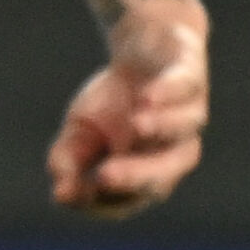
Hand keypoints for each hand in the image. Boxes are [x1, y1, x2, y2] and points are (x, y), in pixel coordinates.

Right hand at [48, 5, 204, 218]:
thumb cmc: (112, 101)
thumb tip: (61, 194)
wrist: (141, 48)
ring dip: (163, 129)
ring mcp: (186, 111)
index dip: (102, 201)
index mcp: (146, 172)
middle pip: (163, 176)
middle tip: (103, 176)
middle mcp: (172, 148)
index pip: (127, 200)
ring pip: (184, 129)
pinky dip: (168, 93)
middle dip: (136, 177)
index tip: (71, 192)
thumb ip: (68, 162)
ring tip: (136, 126)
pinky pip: (185, 87)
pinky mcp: (189, 74)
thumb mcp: (79, 133)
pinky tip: (146, 97)